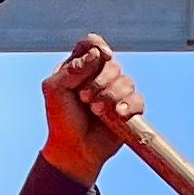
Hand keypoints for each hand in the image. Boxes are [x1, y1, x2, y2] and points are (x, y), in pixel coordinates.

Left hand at [42, 37, 143, 176]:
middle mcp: (99, 76)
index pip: (92, 44)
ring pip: (126, 81)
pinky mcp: (128, 110)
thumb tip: (97, 54)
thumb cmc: (61, 119)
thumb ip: (72, 69)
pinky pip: (138, 100)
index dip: (98, 46)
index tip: (102, 55)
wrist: (73, 150)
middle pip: (111, 64)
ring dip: (111, 95)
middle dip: (100, 81)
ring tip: (96, 111)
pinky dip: (128, 105)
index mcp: (79, 66)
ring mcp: (115, 93)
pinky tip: (118, 114)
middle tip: (84, 98)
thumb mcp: (55, 90)